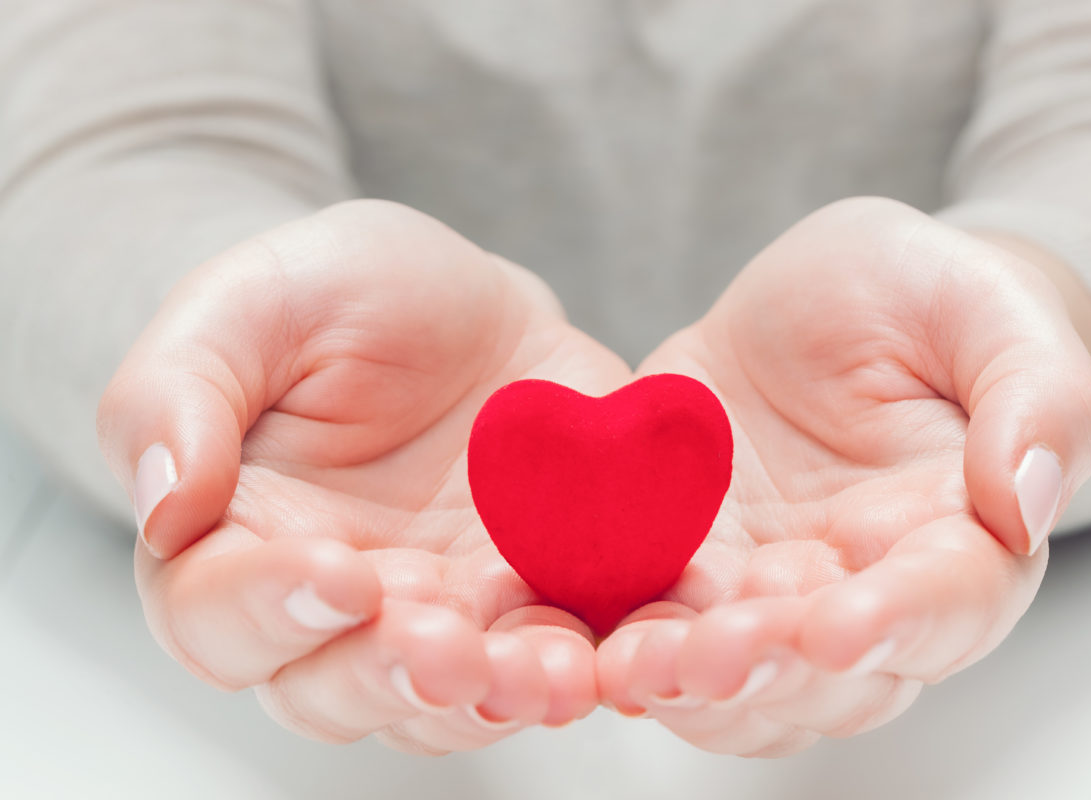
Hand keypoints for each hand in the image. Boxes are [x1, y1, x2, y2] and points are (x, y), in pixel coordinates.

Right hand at [97, 200, 631, 752]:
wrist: (474, 307)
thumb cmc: (344, 297)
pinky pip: (548, 664)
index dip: (269, 608)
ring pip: (443, 702)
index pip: (216, 613)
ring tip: (540, 672)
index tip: (339, 571)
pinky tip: (601, 659)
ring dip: (490, 697)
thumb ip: (177, 391)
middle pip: (332, 690)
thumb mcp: (251, 301)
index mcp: (237, 540)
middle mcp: (336, 606)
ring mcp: (440, 617)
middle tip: (442, 648)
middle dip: (387, 678)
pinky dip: (575, 671)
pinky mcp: (532, 607)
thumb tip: (161, 503)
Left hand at [597, 197, 1090, 755]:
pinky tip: (582, 641)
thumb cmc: (928, 299)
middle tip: (713, 654)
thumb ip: (1039, 397)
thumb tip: (1031, 501)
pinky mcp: (685, 564)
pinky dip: (618, 642)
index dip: (897, 623)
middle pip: (830, 674)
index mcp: (958, 536)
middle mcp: (861, 588)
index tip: (839, 625)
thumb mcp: (987, 308)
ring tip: (635, 666)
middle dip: (769, 671)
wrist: (833, 303)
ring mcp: (765, 587)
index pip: (946, 603)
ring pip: (737, 679)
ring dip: (686, 682)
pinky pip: (651, 623)